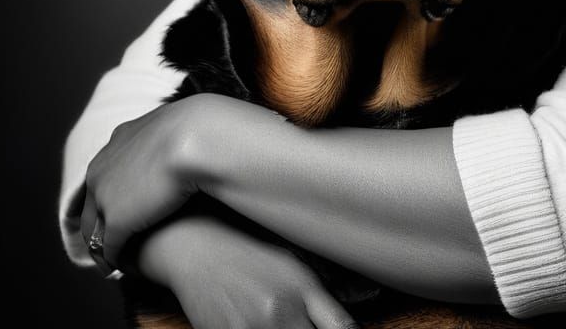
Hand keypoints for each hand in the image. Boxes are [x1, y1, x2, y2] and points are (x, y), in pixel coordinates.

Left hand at [80, 94, 217, 270]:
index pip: (101, 173)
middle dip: (94, 224)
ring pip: (93, 230)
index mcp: (117, 141)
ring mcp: (105, 195)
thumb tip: (181, 135)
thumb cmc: (198, 128)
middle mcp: (102, 168)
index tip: (111, 206)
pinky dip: (112, 259)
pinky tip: (120, 267)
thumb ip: (168, 135)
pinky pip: (108, 247)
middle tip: (102, 241)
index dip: (104, 193)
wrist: (196, 137)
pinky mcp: (116, 220)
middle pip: (89, 205)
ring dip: (100, 247)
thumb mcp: (176, 124)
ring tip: (109, 262)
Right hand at [135, 207, 359, 328]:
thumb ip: (333, 281)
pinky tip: (265, 326)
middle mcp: (281, 309)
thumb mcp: (292, 260)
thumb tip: (371, 294)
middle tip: (308, 325)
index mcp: (303, 287)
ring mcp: (252, 326)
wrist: (195, 245)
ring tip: (287, 324)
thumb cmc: (248, 250)